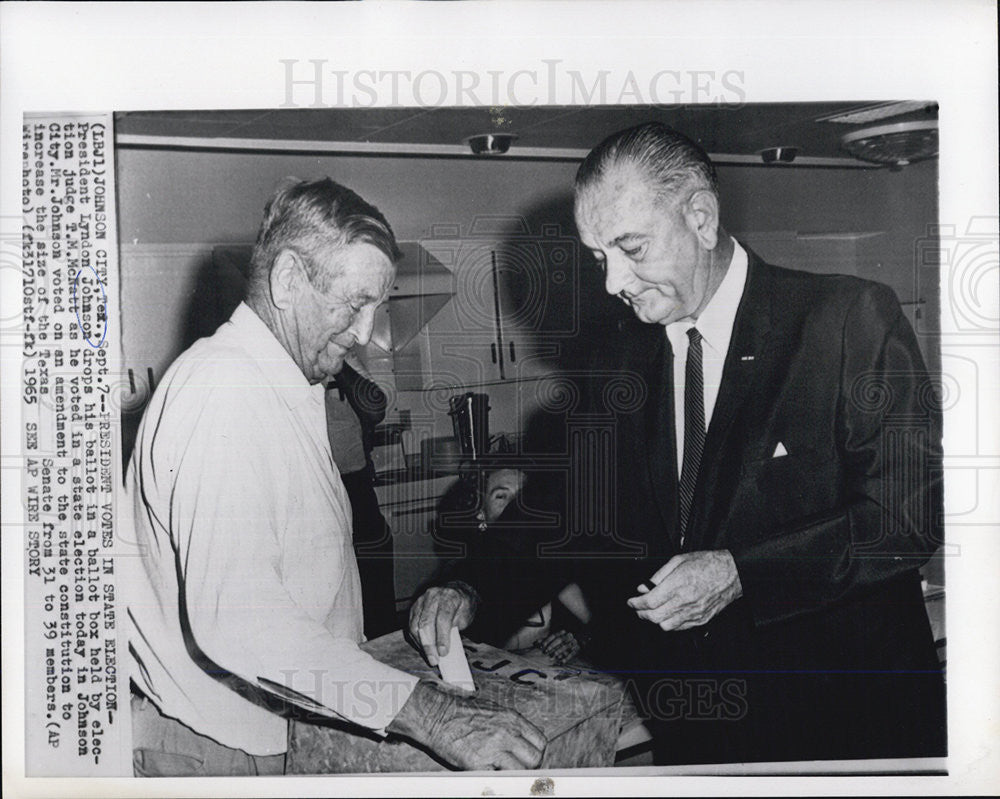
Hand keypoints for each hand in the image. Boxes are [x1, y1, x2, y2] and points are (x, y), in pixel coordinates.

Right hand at [387, 680, 545, 769]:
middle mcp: (507, 733)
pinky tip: (490, 775)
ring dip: (514, 774)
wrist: (437, 715)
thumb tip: (521, 742)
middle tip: (518, 768)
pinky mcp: (479, 763)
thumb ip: (511, 726)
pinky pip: (498, 778)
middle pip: (534, 758)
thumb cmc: (461, 711)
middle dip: (529, 766)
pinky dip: (497, 780)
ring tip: (504, 773)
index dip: (536, 753)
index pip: (540, 741)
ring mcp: (494, 748)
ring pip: (520, 771)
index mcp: (512, 719)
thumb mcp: (494, 710)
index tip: (528, 758)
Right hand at [408, 583, 476, 665]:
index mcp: (448, 596)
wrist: (456, 593)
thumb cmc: (462, 606)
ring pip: (415, 625)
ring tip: (429, 656)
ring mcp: (421, 601)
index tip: (443, 652)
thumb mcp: (465, 616)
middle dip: (429, 645)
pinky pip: (411, 626)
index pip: (442, 618)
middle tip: (434, 660)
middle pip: (426, 623)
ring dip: (421, 644)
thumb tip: (444, 650)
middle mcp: (432, 596)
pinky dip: (416, 639)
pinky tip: (423, 648)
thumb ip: (455, 630)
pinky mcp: (414, 608)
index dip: (442, 637)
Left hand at [536, 630, 580, 664]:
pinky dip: (566, 658)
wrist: (580, 639)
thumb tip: (535, 643)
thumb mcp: (555, 638)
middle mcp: (568, 636)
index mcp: (563, 632)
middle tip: (546, 651)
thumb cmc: (564, 639)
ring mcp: (573, 642)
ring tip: (553, 656)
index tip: (542, 645)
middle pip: (560, 640)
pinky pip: (572, 654)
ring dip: (559, 652)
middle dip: (552, 645)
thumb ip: (546, 640)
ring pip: (566, 646)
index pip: (554, 635)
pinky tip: (561, 662)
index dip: (547, 640)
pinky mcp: (577, 649)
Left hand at [627, 550, 742, 630]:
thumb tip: (645, 586)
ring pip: (666, 625)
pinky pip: (680, 627)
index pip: (649, 601)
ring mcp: (694, 612)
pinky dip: (670, 623)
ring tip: (652, 612)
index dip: (636, 603)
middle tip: (638, 608)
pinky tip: (668, 615)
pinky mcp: (701, 619)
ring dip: (655, 620)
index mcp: (678, 585)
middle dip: (642, 613)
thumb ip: (659, 575)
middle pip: (655, 616)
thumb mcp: (679, 560)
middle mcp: (685, 601)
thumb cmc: (708, 564)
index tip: (632, 601)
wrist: (732, 573)